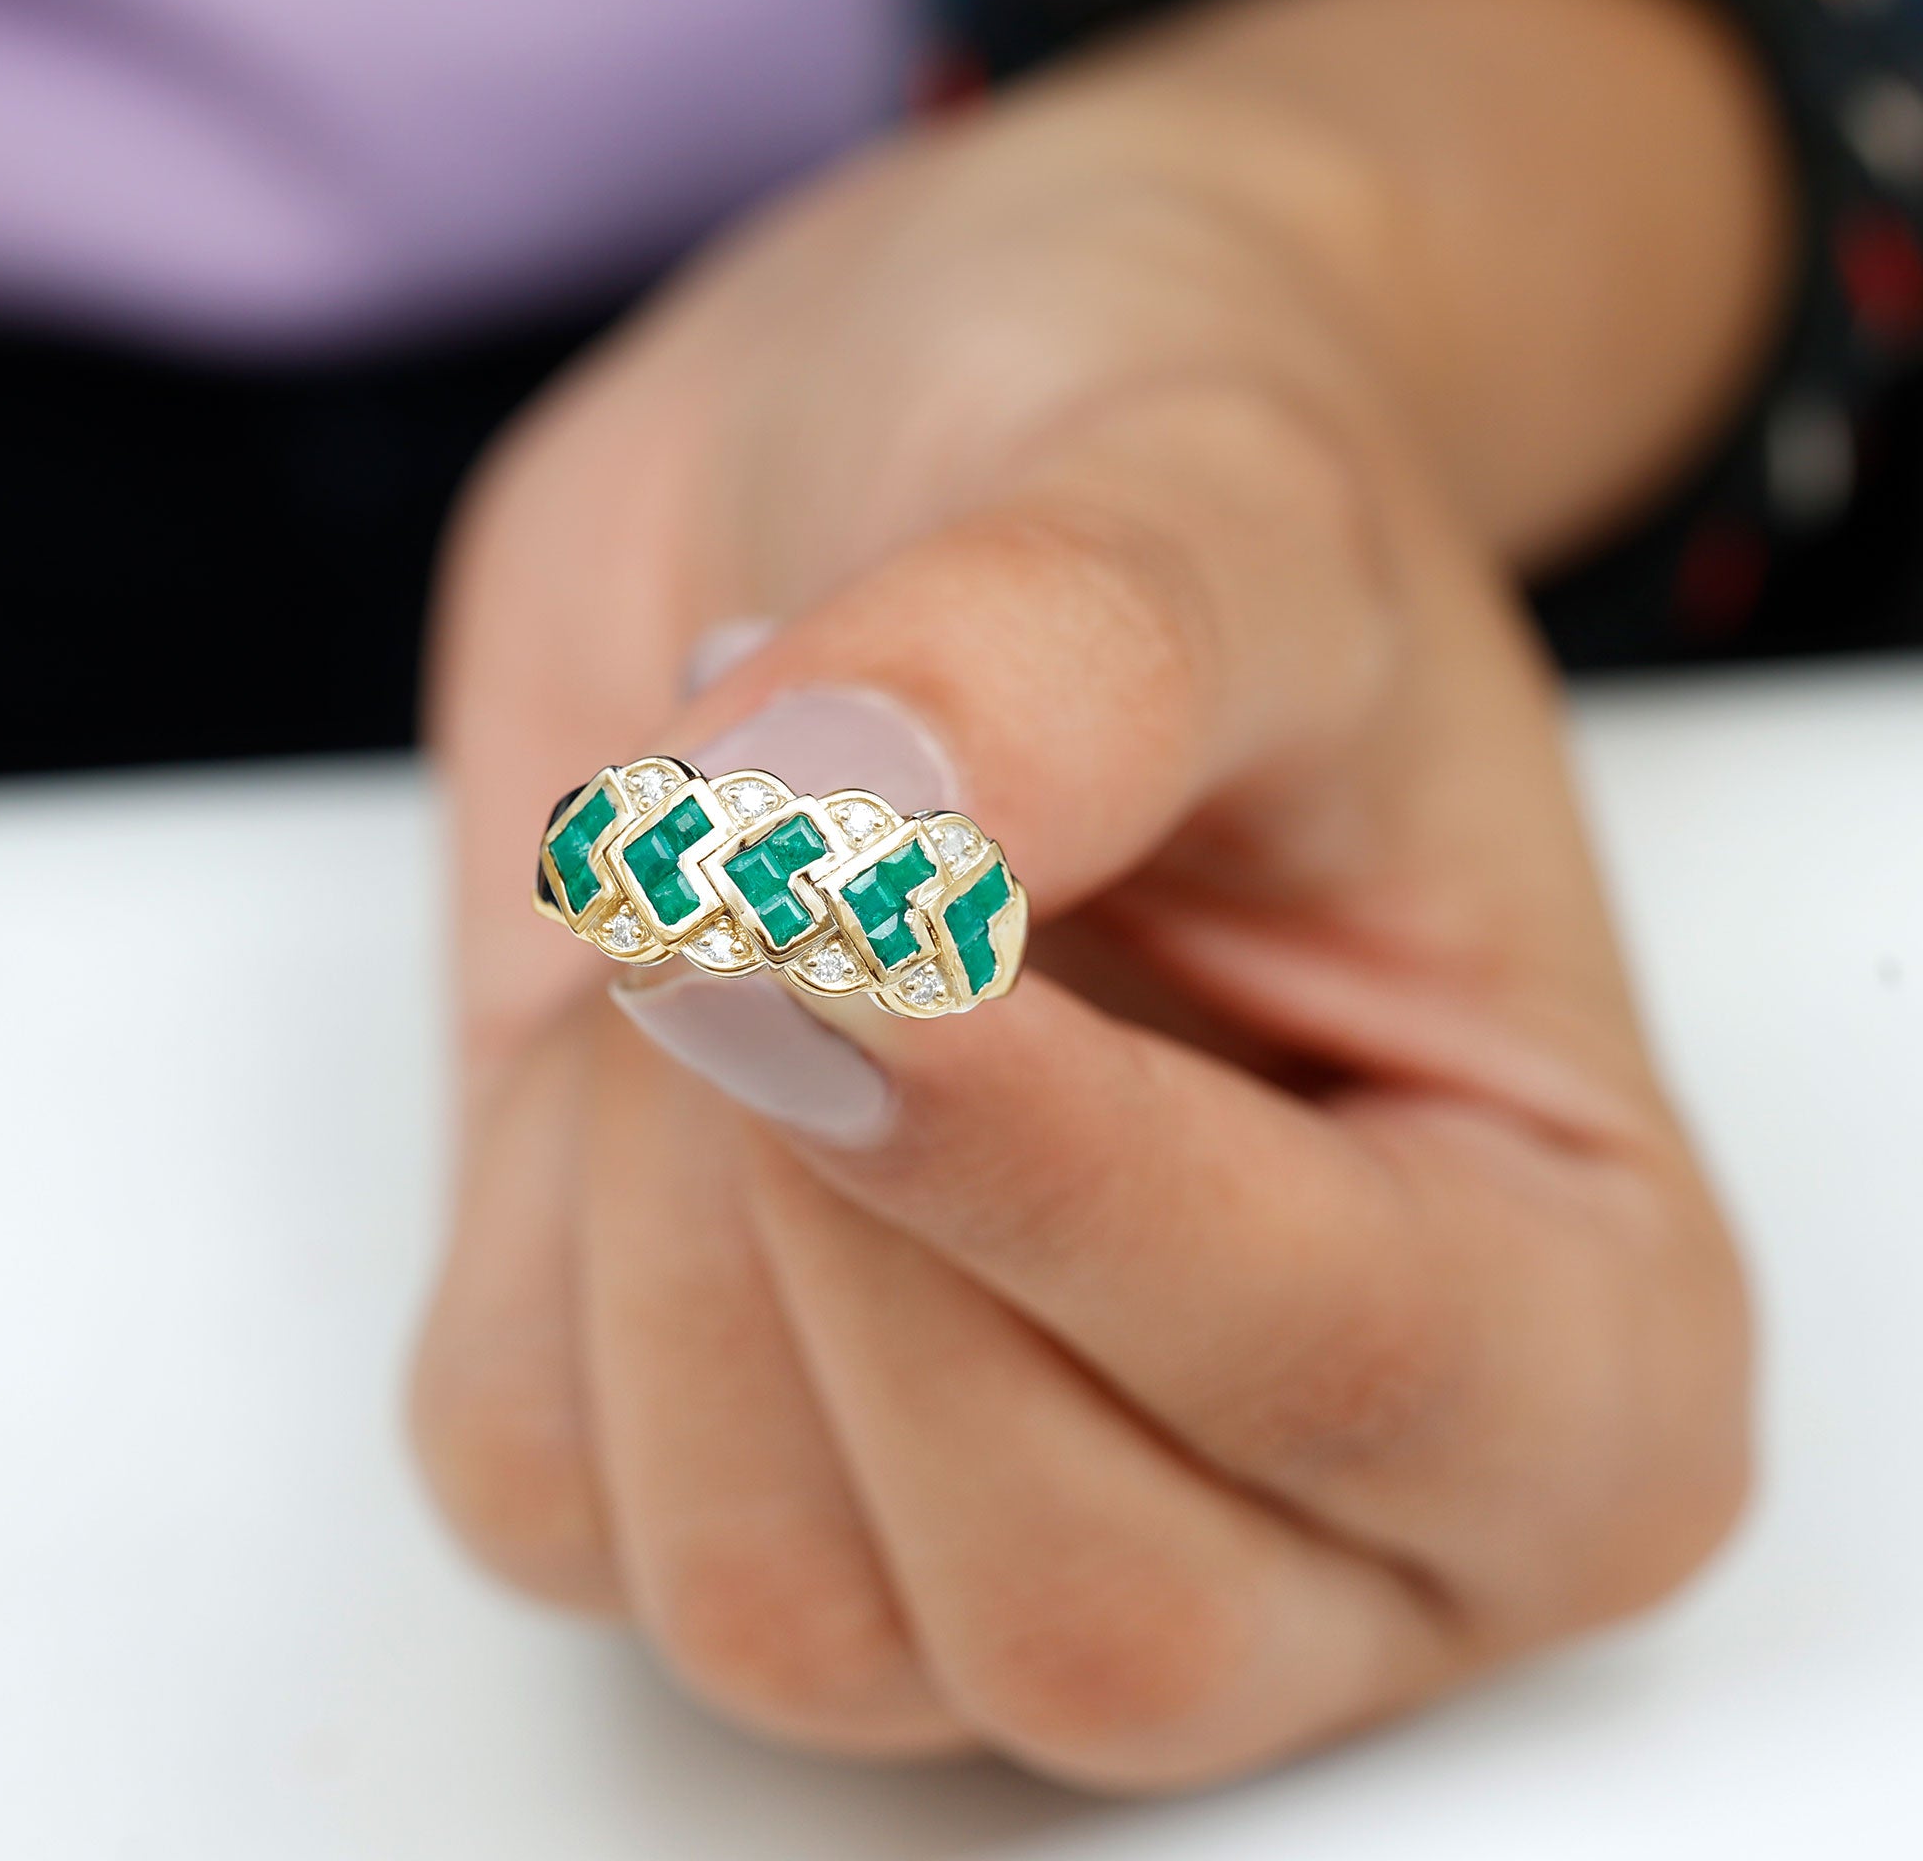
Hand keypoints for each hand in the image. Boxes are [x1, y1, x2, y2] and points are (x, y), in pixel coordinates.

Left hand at [410, 0, 1782, 1789]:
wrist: (947, 503)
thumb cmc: (1180, 522)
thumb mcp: (1212, 497)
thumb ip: (1077, 657)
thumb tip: (839, 851)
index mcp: (1576, 1344)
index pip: (1344, 1381)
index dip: (1055, 1160)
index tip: (848, 910)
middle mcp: (1318, 1527)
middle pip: (1066, 1613)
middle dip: (843, 1207)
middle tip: (776, 865)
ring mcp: (1010, 1559)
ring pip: (772, 1599)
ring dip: (662, 1206)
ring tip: (730, 924)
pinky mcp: (744, 1498)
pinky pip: (548, 1494)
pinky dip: (533, 1239)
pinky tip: (644, 1060)